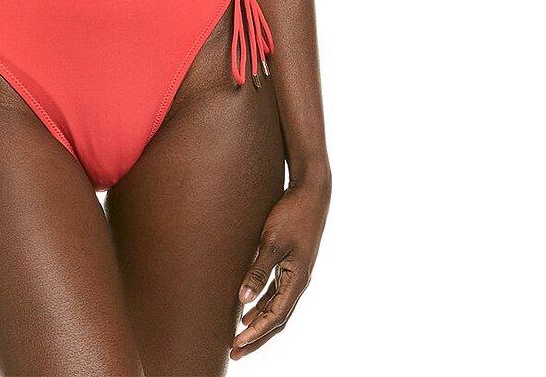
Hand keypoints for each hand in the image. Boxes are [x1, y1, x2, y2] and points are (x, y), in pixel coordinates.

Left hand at [231, 174, 330, 358]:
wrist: (311, 192)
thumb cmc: (292, 214)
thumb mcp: (272, 241)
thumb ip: (258, 270)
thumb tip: (243, 299)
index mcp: (297, 280)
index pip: (275, 317)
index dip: (255, 334)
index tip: (236, 345)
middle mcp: (298, 281)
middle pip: (277, 319)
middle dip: (256, 337)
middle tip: (235, 352)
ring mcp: (295, 273)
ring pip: (276, 306)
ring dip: (259, 322)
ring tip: (239, 336)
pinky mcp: (291, 263)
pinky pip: (276, 292)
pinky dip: (263, 303)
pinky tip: (249, 304)